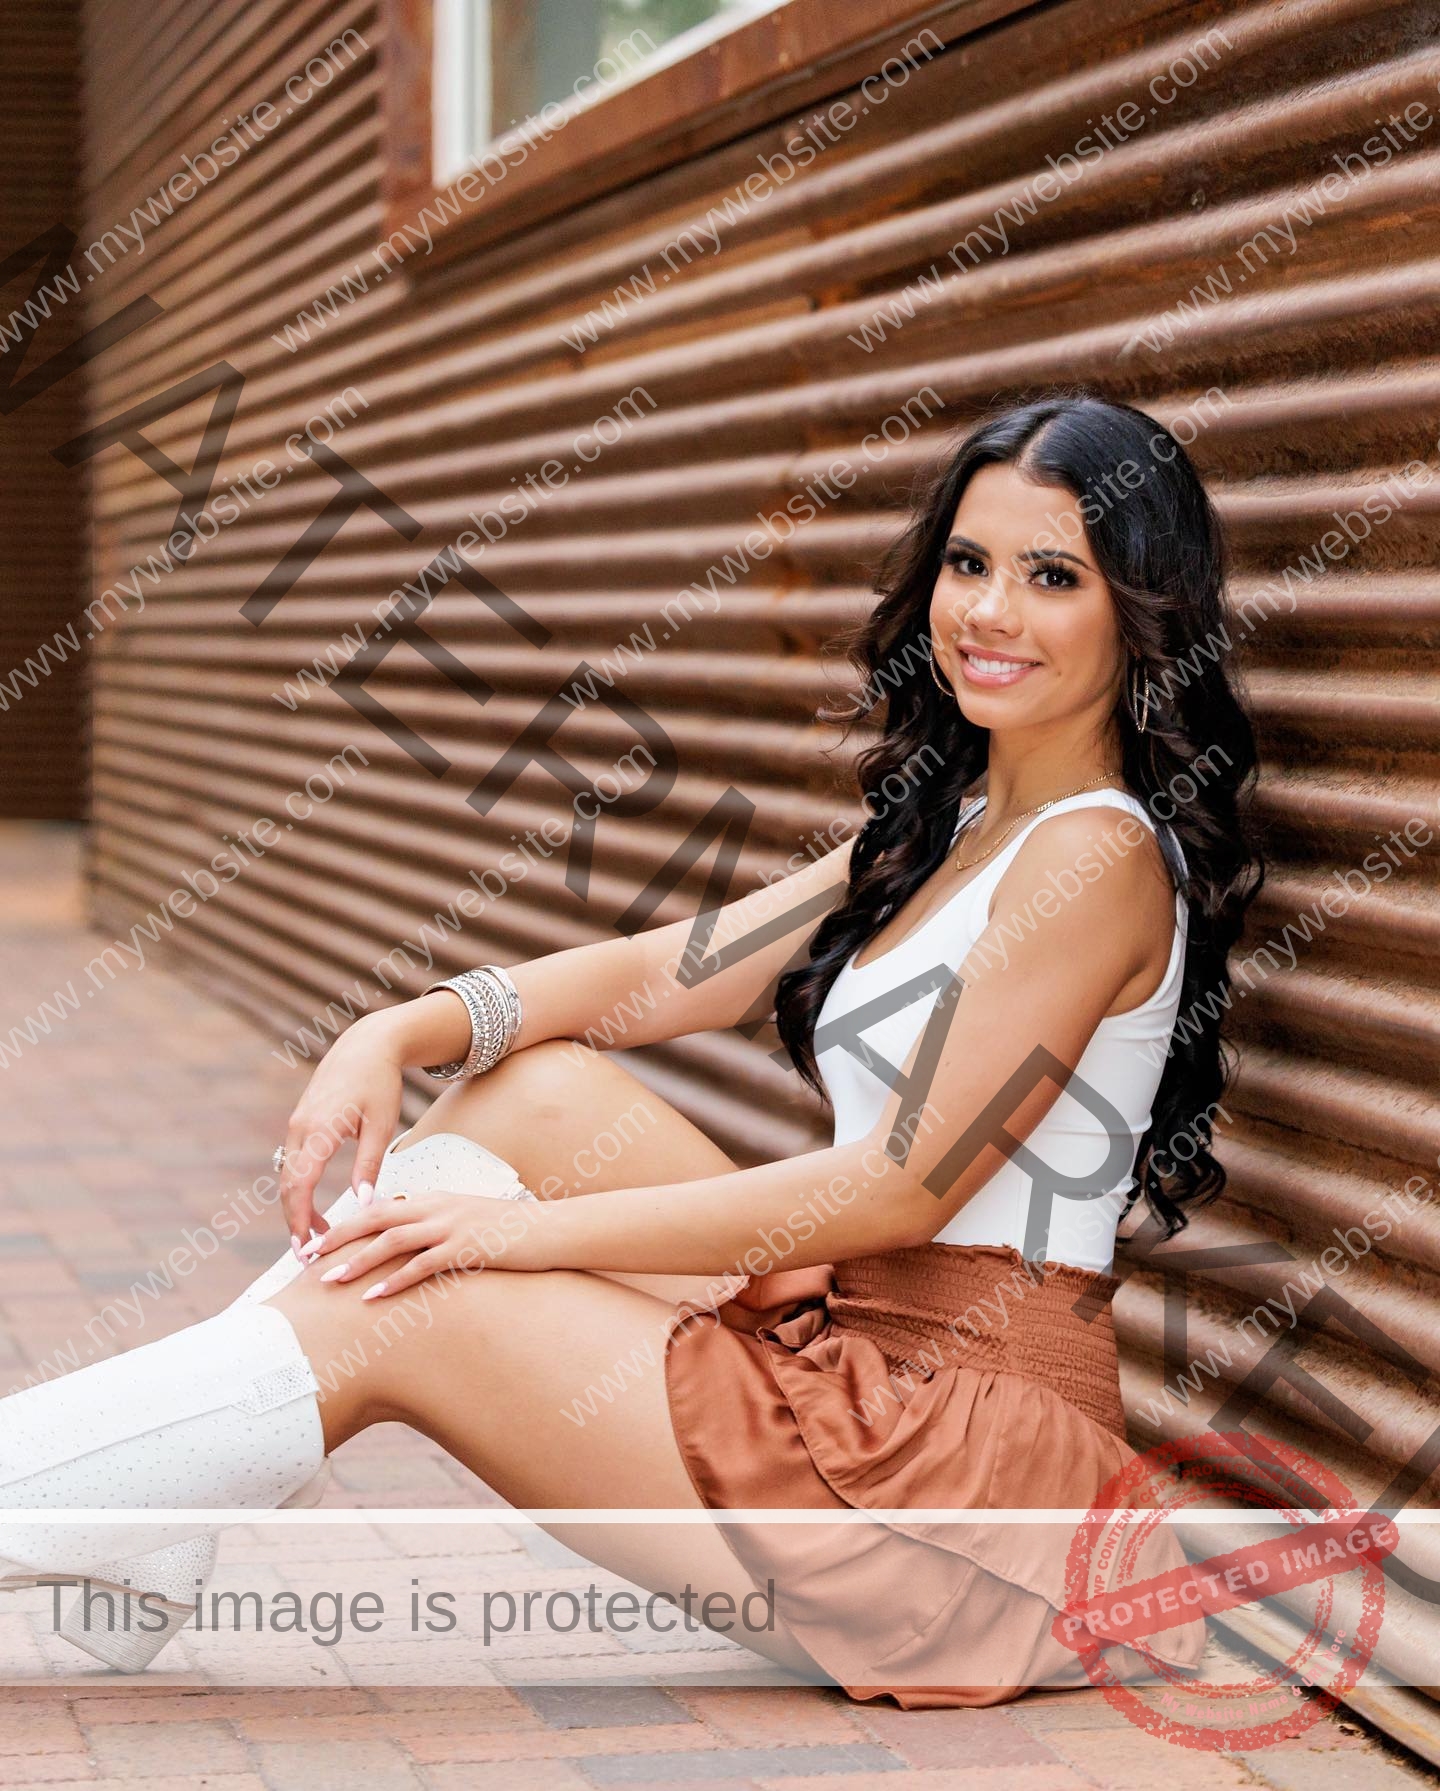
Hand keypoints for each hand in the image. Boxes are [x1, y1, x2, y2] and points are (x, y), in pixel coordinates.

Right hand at [277, 1013, 405, 1252]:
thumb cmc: (380, 1082)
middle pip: (288, 1185)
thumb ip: (369, 1165)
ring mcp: (296, 1123)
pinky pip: (292, 1162)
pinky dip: (298, 1187)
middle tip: (308, 1254)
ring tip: (317, 1234)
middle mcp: (300, 1128)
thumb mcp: (382, 1125)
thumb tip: (364, 1204)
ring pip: (288, 1175)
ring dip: (296, 1206)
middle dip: (294, 1221)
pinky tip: (313, 1205)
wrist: (368, 1044)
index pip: (300, 1186)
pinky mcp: (300, 1121)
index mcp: (319, 1130)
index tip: (305, 1249)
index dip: (300, 1220)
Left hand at [297, 1189, 554, 1298]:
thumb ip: (439, 1229)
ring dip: (358, 1261)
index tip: (321, 1242)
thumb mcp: (469, 1223)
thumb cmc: (512, 1232)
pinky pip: (421, 1265)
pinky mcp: (466, 1248)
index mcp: (435, 1199)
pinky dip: (394, 1281)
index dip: (348, 1224)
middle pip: (376, 1218)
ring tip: (331, 1281)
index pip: (380, 1208)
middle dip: (339, 1237)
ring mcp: (451, 1226)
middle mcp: (438, 1207)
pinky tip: (374, 1296)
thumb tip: (413, 1248)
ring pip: (392, 1241)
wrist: (552, 1229)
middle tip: (308, 1256)